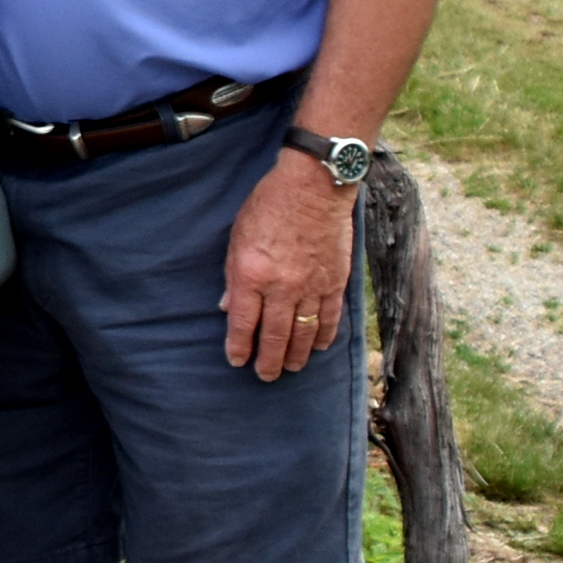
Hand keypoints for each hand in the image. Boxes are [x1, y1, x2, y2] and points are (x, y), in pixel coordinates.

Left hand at [221, 151, 356, 380]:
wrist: (314, 186)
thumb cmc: (269, 205)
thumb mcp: (238, 236)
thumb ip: (233, 276)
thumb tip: (228, 308)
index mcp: (251, 274)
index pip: (242, 323)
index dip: (239, 346)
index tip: (237, 360)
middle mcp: (281, 286)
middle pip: (274, 335)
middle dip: (268, 360)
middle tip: (265, 376)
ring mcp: (310, 286)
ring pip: (303, 333)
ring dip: (296, 355)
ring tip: (290, 368)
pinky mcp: (334, 281)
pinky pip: (329, 318)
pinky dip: (324, 336)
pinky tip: (320, 347)